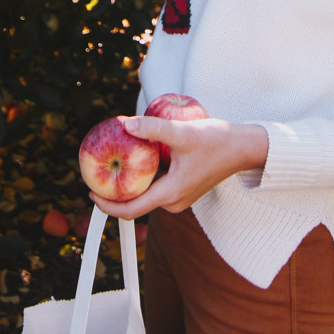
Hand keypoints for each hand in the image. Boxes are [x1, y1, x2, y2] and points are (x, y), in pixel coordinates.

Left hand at [88, 114, 268, 219]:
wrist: (243, 148)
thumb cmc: (216, 141)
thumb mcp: (182, 132)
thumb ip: (152, 129)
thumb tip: (125, 124)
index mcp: (171, 194)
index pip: (131, 209)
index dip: (107, 205)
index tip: (91, 193)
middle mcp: (174, 201)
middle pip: (137, 203)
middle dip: (116, 190)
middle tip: (99, 171)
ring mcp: (180, 196)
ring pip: (148, 193)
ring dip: (132, 181)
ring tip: (116, 161)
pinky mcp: (184, 188)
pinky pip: (158, 186)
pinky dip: (145, 176)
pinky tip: (139, 157)